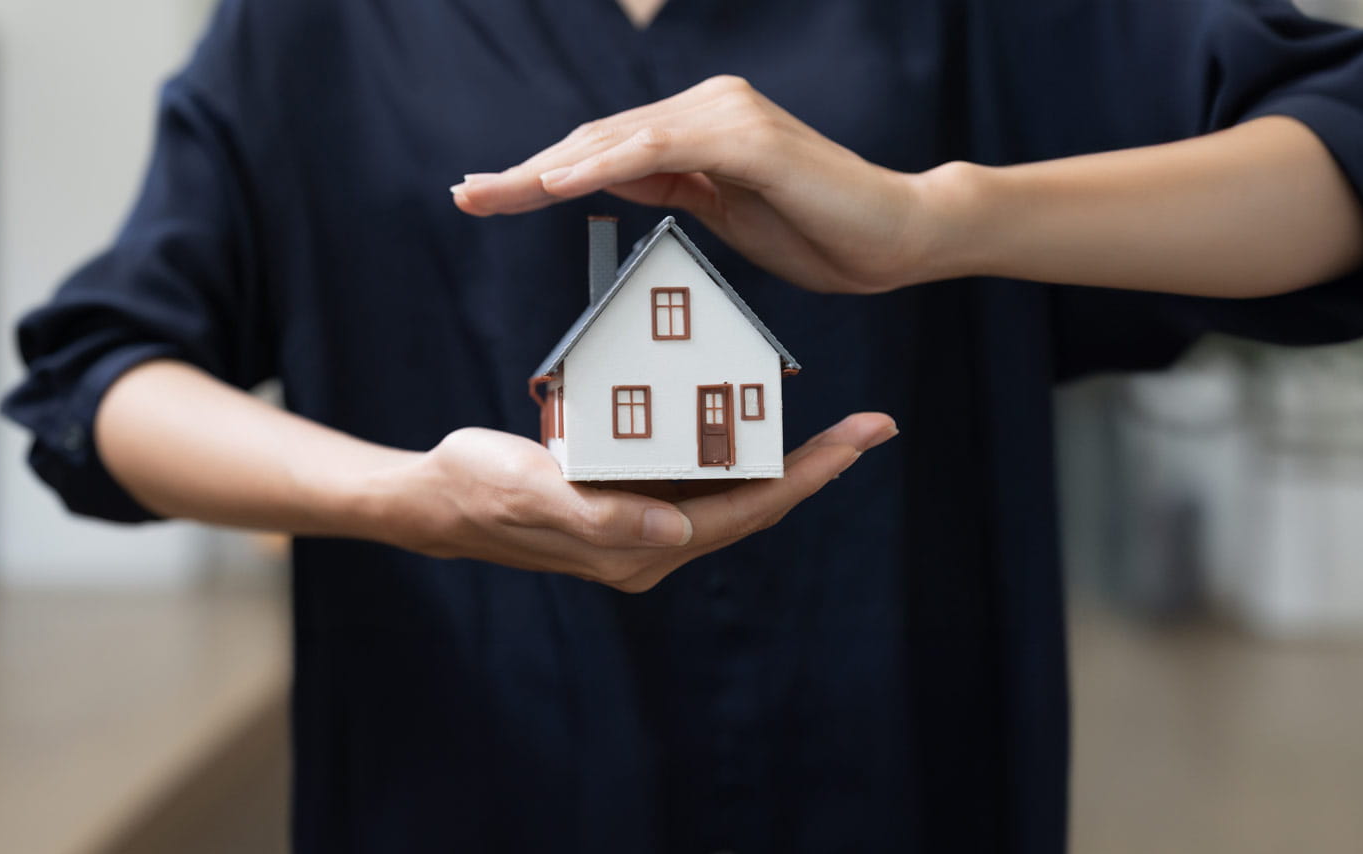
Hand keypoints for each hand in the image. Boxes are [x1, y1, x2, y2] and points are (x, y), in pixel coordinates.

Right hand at [370, 413, 896, 592]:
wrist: (432, 498)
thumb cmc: (476, 488)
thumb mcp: (532, 491)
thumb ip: (602, 516)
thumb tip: (677, 532)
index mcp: (641, 552)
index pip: (745, 514)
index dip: (806, 477)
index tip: (859, 440)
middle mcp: (653, 548)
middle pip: (755, 506)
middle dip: (816, 467)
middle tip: (874, 425)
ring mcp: (643, 529)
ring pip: (732, 493)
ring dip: (782, 459)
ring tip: (835, 422)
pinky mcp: (628, 503)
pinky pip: (697, 478)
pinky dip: (732, 448)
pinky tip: (752, 417)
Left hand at [451, 75, 957, 294]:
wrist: (897, 237)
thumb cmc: (822, 233)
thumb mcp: (726, 216)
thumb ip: (672, 190)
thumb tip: (609, 178)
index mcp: (701, 128)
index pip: (605, 150)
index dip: (543, 173)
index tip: (487, 195)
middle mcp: (708, 107)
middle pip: (596, 139)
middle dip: (526, 171)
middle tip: (465, 194)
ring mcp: (726, 116)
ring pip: (616, 141)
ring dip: (547, 169)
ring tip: (491, 194)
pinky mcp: (745, 138)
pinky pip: (658, 150)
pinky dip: (603, 165)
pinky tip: (557, 183)